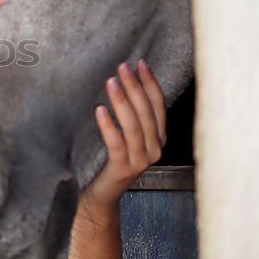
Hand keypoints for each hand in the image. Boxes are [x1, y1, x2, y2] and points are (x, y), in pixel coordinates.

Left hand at [80, 60, 166, 211]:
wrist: (102, 194)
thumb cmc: (110, 159)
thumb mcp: (126, 135)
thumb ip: (131, 114)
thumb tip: (123, 80)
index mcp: (158, 138)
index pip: (158, 105)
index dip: (150, 83)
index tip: (140, 63)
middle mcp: (154, 149)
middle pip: (146, 113)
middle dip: (135, 87)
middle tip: (122, 67)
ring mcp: (140, 161)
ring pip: (134, 126)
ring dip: (122, 102)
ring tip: (111, 82)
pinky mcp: (122, 169)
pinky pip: (116, 144)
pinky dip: (108, 126)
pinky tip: (99, 110)